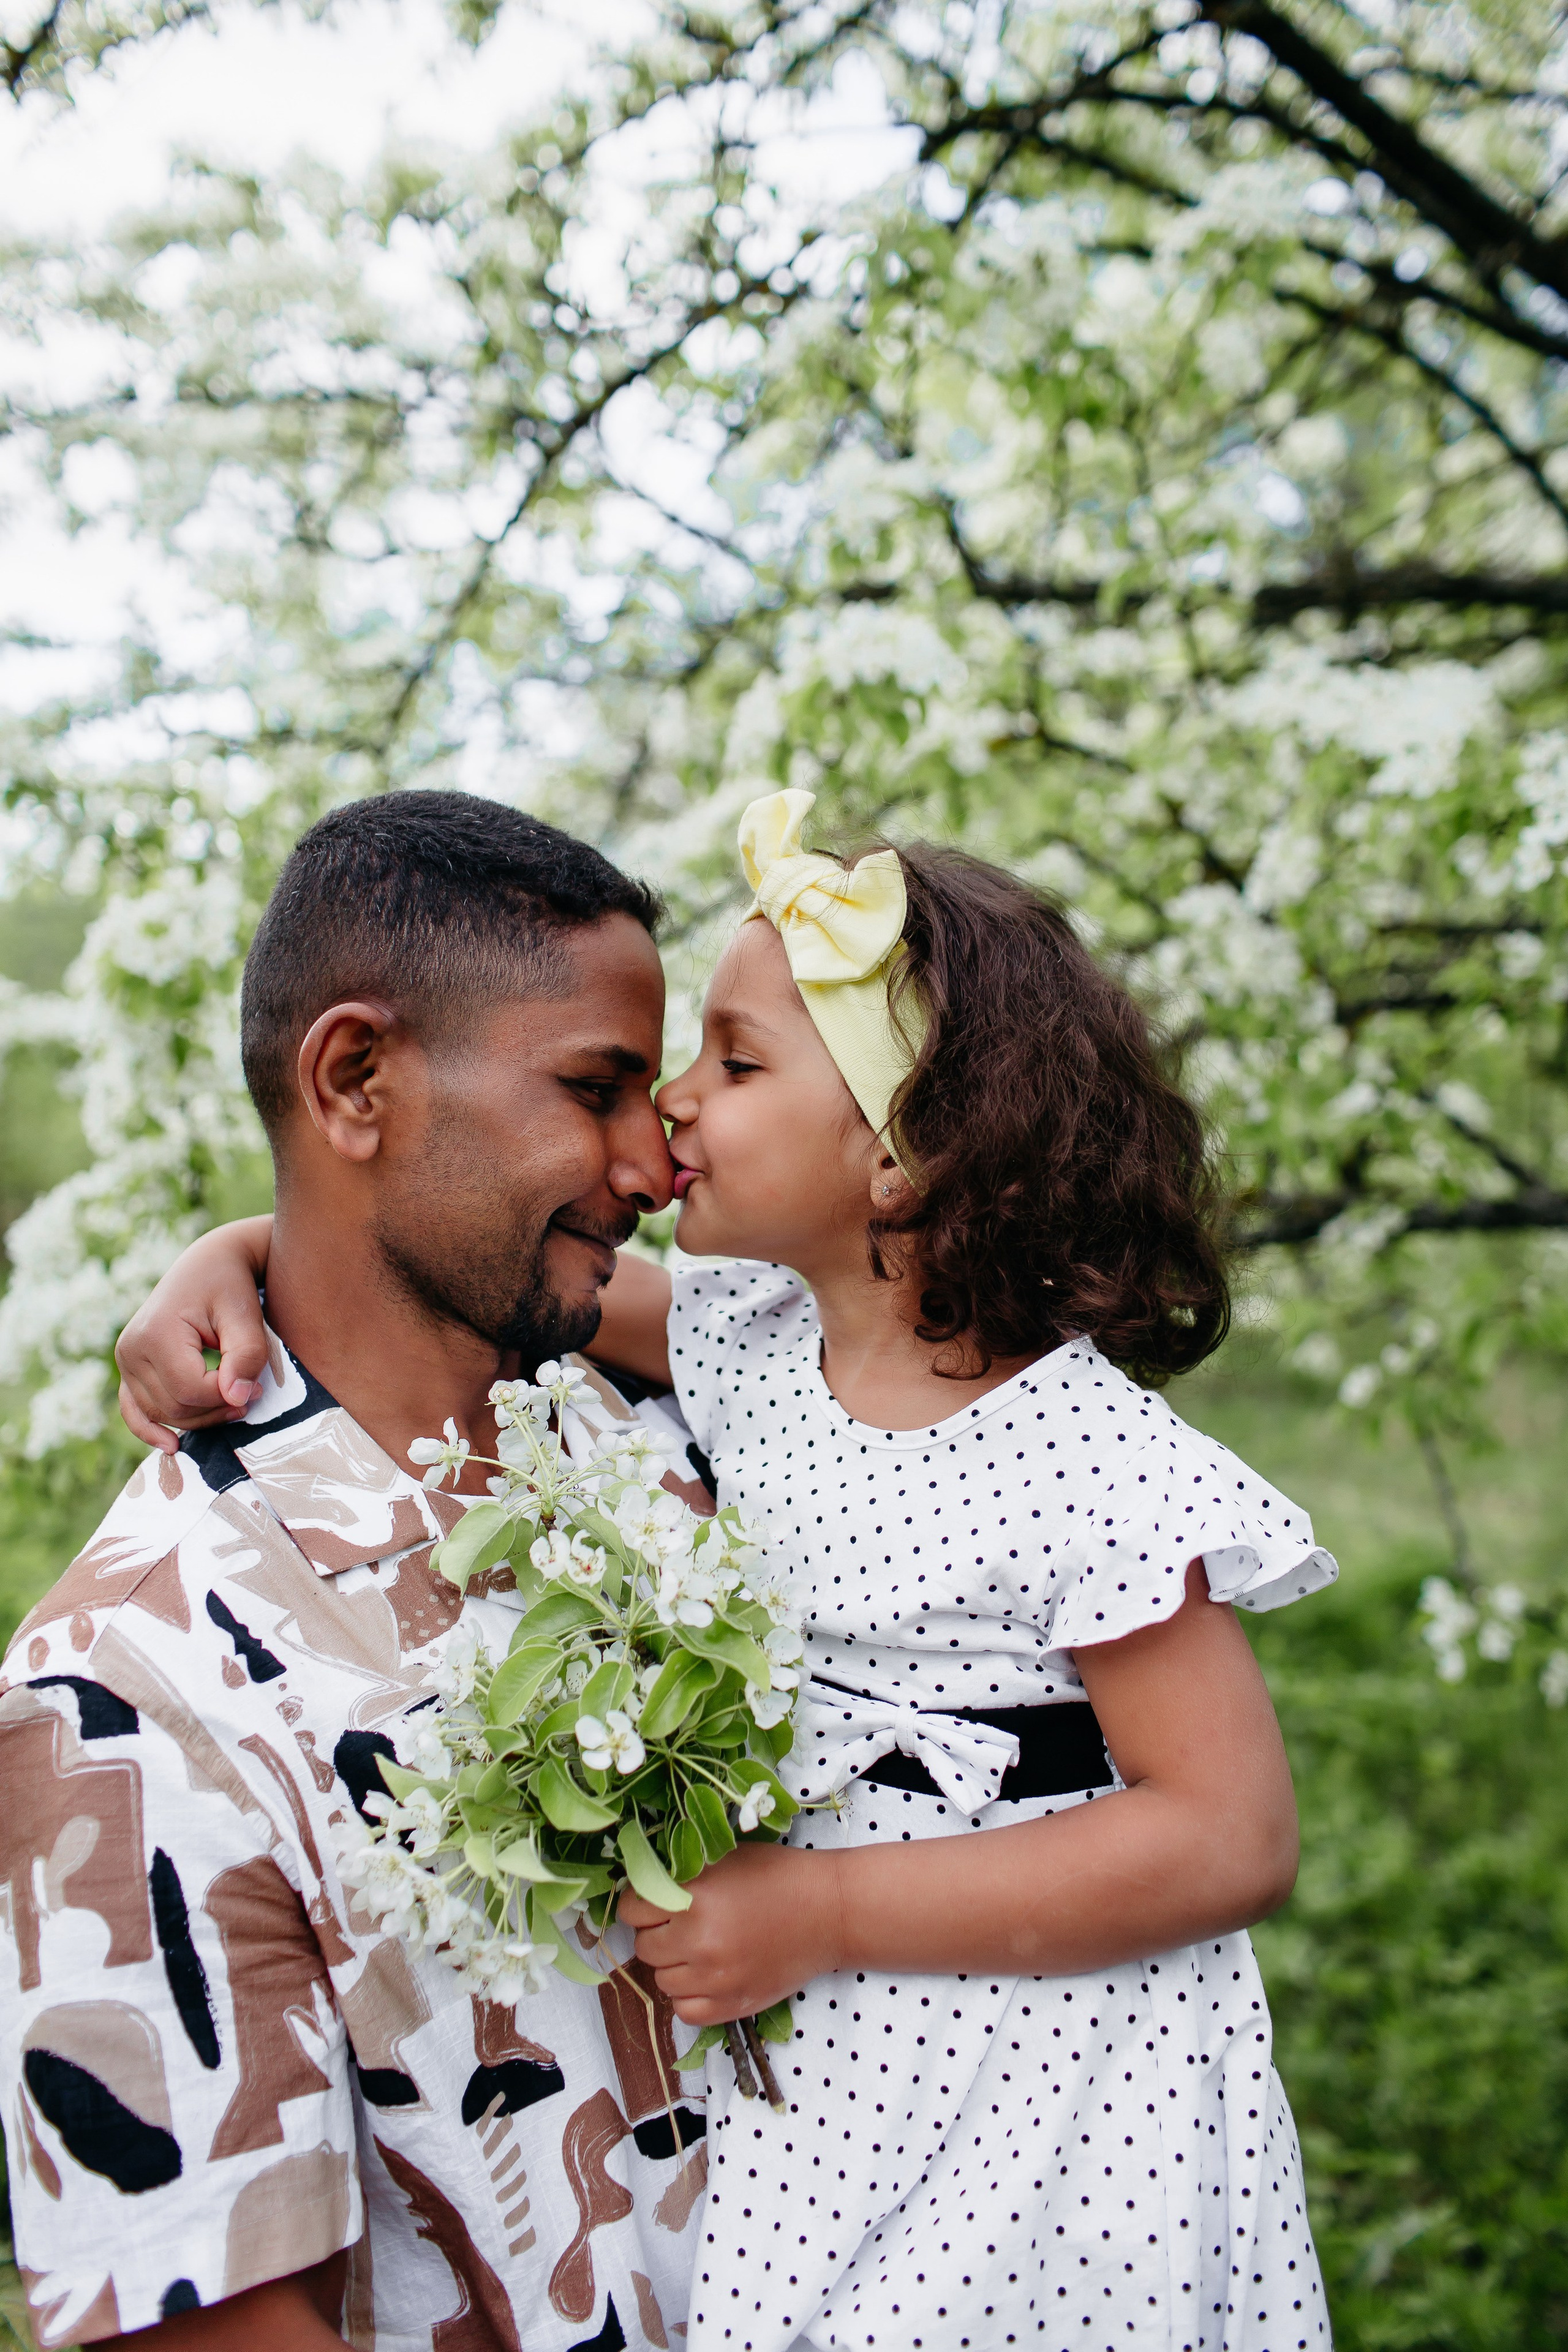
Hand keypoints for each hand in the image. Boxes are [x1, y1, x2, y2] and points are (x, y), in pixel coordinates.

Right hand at [115, 1218, 274, 1452]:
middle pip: (175, 1407)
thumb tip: (236, 1399)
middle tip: (253, 1397)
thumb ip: (246, 1356)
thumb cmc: (231, 1287)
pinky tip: (171, 1446)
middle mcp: (130, 1348)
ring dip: (199, 1417)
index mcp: (155, 1333)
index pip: (191, 1391)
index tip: (257, 1386)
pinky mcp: (128, 1367)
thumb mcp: (246, 1316)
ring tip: (234, 1403)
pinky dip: (150, 1429)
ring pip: (162, 1413)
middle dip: (216, 1410)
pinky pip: (134, 1409)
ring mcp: (125, 1359)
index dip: (227, 1397)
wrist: (209, 1265)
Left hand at [620, 1842, 844, 2024]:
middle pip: (644, 1947)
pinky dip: (689, 1997)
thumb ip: (680, 1876)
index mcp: (693, 1898)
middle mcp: (699, 1941)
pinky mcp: (733, 2005)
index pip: (632, 1909)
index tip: (656, 1902)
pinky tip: (707, 1977)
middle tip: (680, 1925)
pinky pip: (685, 2012)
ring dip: (674, 1965)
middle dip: (657, 1934)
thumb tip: (642, 1888)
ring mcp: (715, 1979)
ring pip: (662, 1981)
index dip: (641, 1903)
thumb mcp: (723, 1859)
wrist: (828, 1911)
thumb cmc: (777, 1876)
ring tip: (700, 1949)